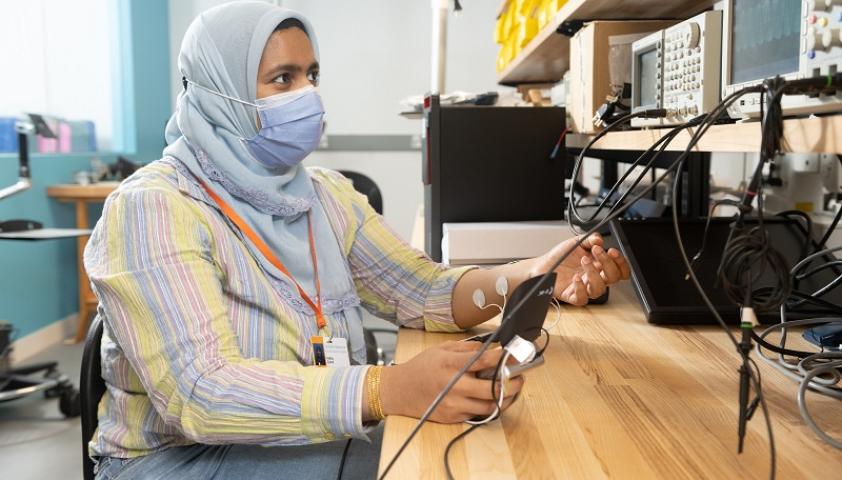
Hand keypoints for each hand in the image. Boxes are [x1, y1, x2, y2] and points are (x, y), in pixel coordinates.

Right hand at [379, 341, 523, 422]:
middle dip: (512, 383)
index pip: (484, 361)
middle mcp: (454, 386)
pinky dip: (490, 407)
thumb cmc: (421, 367)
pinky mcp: (453, 417)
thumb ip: (465, 348)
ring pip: (490, 406)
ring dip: (506, 398)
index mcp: (451, 364)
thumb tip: (489, 348)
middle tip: (521, 377)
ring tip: (512, 389)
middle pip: (493, 389)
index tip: (516, 355)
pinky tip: (495, 398)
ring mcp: (454, 404)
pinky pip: (478, 414)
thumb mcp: (441, 349)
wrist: (400, 391)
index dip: (503, 358)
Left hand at [529, 233, 630, 305]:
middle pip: (614, 278)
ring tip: (583, 260)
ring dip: (593, 273)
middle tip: (596, 251)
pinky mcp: (573, 296)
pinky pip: (582, 298)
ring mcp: (585, 288)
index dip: (621, 262)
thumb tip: (599, 239)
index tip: (611, 251)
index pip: (620, 269)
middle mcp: (594, 278)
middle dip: (608, 263)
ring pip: (600, 289)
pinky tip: (575, 277)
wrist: (543, 264)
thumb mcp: (576, 242)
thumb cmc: (561, 256)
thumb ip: (589, 239)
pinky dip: (580, 288)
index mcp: (599, 266)